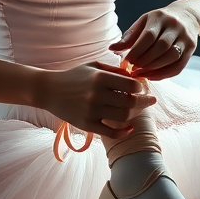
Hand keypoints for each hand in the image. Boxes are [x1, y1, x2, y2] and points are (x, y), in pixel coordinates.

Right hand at [37, 61, 155, 139]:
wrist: (49, 90)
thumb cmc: (74, 76)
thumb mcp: (94, 66)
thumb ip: (115, 70)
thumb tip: (136, 77)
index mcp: (100, 77)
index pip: (132, 85)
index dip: (141, 87)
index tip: (142, 88)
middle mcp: (96, 94)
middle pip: (131, 103)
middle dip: (144, 102)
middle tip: (150, 101)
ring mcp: (91, 111)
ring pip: (123, 117)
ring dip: (135, 115)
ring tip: (138, 111)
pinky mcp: (86, 124)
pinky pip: (111, 132)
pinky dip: (124, 132)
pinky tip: (130, 128)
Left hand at [110, 4, 198, 79]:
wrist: (186, 16)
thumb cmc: (158, 22)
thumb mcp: (143, 23)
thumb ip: (129, 37)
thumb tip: (112, 49)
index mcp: (160, 17)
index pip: (149, 36)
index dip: (137, 50)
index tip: (126, 61)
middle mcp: (175, 26)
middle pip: (161, 47)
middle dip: (145, 61)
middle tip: (133, 70)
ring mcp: (185, 37)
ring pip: (172, 56)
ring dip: (155, 69)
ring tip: (141, 74)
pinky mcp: (192, 48)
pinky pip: (179, 66)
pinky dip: (165, 74)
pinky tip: (153, 77)